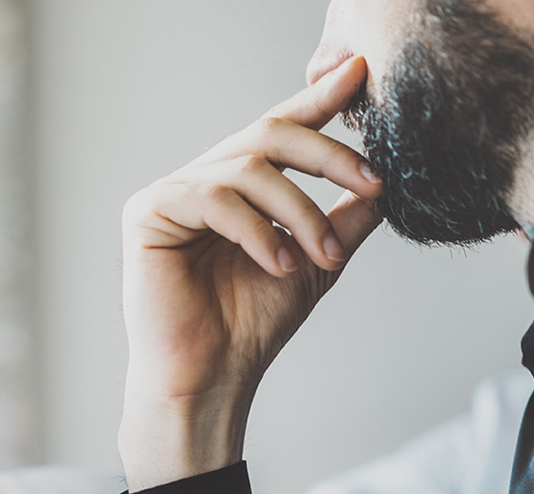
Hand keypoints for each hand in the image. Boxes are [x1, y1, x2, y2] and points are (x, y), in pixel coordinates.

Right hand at [119, 56, 383, 489]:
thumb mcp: (315, 261)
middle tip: (373, 181)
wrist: (212, 379)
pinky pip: (214, 197)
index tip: (360, 74)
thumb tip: (385, 185)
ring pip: (248, 167)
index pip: (281, 131)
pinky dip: (257, 230)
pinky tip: (277, 265)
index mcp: (238, 187)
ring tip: (320, 258)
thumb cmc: (251, 328)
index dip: (320, 100)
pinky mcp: (148, 213)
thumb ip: (344, 219)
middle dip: (328, 154)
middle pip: (269, 133)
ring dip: (299, 211)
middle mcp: (203, 180)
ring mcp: (173, 194)